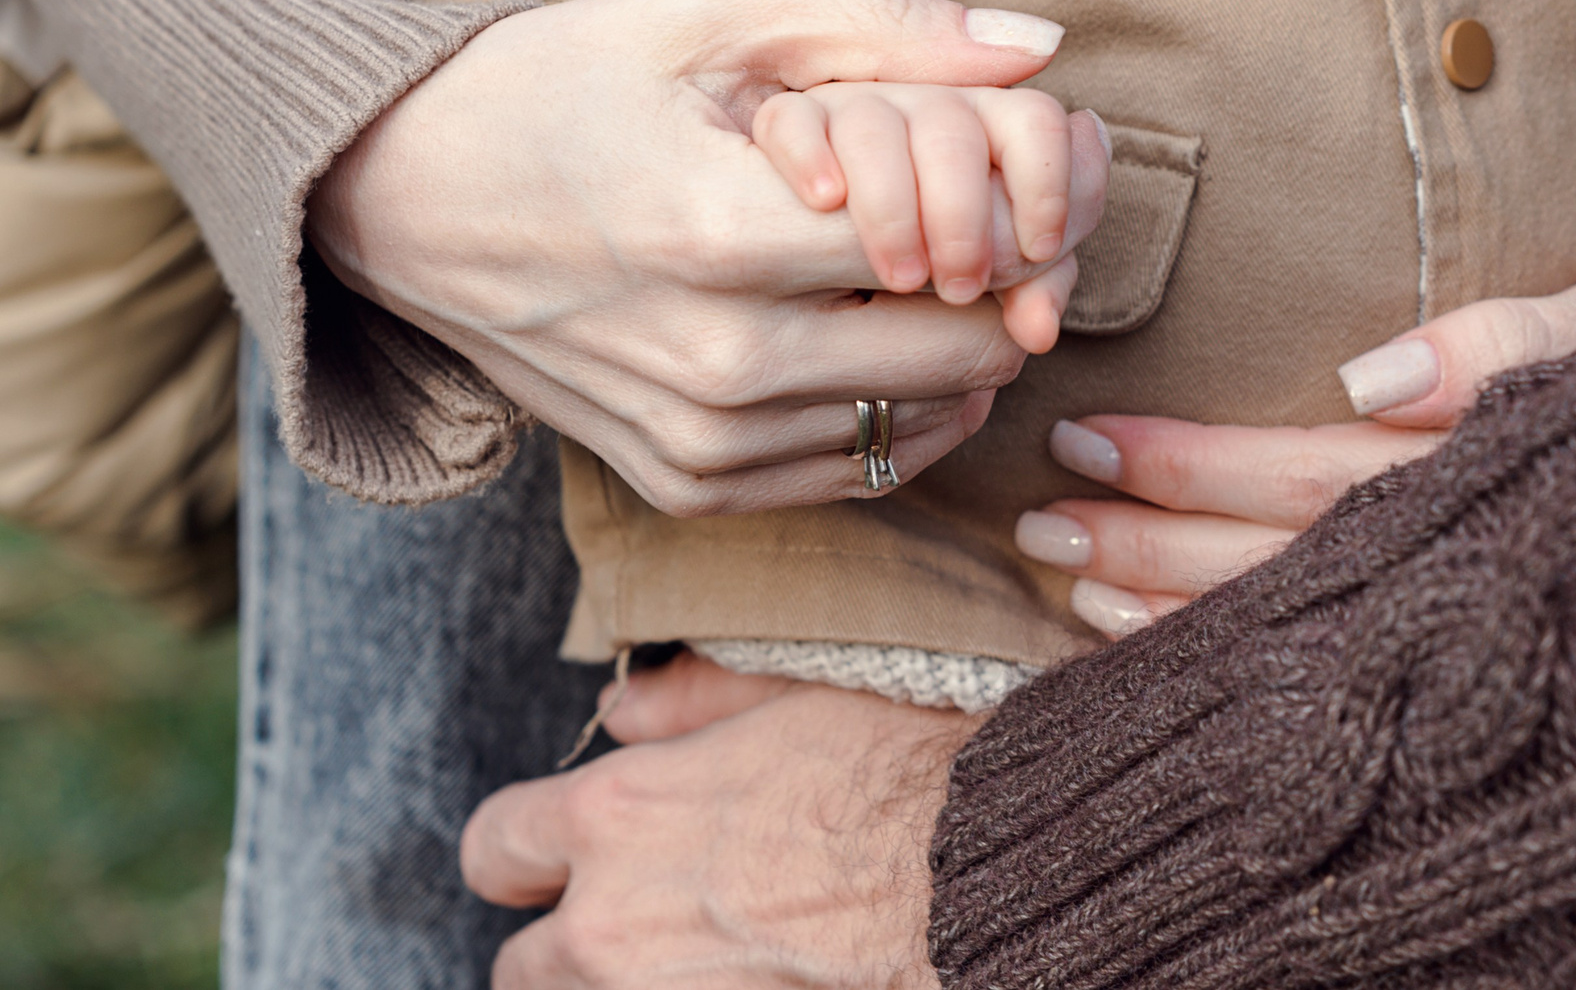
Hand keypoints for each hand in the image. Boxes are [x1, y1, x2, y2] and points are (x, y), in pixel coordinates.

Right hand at [309, 0, 1109, 516]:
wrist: (396, 200)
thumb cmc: (559, 83)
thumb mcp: (705, 15)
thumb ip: (884, 27)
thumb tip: (1042, 47)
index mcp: (719, 232)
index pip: (963, 248)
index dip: (1015, 197)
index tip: (1007, 157)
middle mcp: (716, 362)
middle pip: (971, 347)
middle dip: (1011, 277)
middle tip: (990, 211)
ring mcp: (700, 442)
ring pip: (933, 417)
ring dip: (965, 343)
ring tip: (924, 258)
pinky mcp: (689, 485)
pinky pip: (866, 467)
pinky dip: (902, 402)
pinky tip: (874, 321)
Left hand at [462, 652, 964, 988]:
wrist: (995, 878)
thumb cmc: (917, 773)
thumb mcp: (803, 697)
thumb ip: (692, 703)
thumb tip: (620, 709)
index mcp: (617, 815)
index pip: (496, 847)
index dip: (526, 856)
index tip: (559, 863)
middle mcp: (609, 927)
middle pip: (521, 967)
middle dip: (571, 949)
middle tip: (646, 930)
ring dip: (624, 987)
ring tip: (703, 962)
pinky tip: (754, 980)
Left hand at [1015, 274, 1575, 634]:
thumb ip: (1501, 346)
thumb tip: (1367, 377)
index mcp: (1475, 480)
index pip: (1302, 479)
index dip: (1187, 466)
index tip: (1087, 440)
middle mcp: (1451, 566)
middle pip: (1269, 565)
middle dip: (1143, 544)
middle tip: (1037, 515)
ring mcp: (1447, 620)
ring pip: (1282, 629)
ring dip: (1162, 606)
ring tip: (1068, 575)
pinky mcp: (1447, 650)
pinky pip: (1309, 665)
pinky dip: (1217, 654)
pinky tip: (1141, 638)